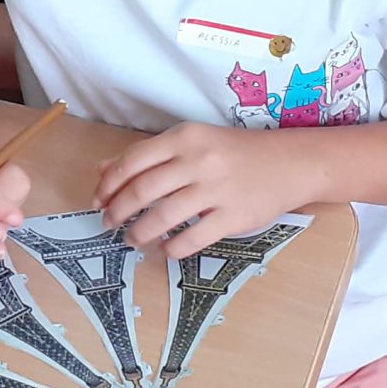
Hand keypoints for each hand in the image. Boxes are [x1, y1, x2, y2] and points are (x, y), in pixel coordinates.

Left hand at [96, 123, 323, 259]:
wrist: (289, 163)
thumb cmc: (234, 152)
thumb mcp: (191, 141)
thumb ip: (148, 154)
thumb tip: (103, 170)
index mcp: (184, 138)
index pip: (132, 161)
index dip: (108, 184)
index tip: (98, 200)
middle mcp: (198, 160)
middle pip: (143, 190)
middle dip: (117, 211)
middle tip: (107, 224)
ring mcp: (217, 189)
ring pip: (164, 216)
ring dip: (140, 232)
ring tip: (132, 239)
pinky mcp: (234, 216)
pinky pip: (194, 237)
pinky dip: (173, 248)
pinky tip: (165, 249)